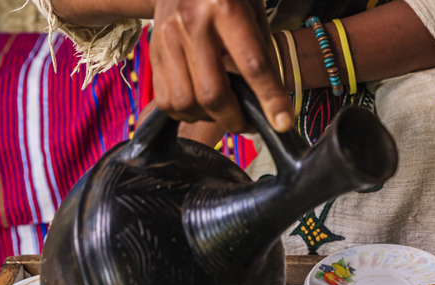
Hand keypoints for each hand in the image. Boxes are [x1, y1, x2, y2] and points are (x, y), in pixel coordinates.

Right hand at [149, 0, 292, 132]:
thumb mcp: (254, 10)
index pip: (252, 65)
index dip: (270, 99)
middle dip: (235, 119)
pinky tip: (202, 105)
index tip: (281, 123)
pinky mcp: (153, 51)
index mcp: (224, 8)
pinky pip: (165, 99)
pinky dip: (186, 113)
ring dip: (208, 118)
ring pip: (185, 102)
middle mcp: (191, 23)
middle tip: (249, 123)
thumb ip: (262, 53)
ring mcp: (166, 38)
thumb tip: (272, 100)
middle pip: (212, 93)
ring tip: (224, 111)